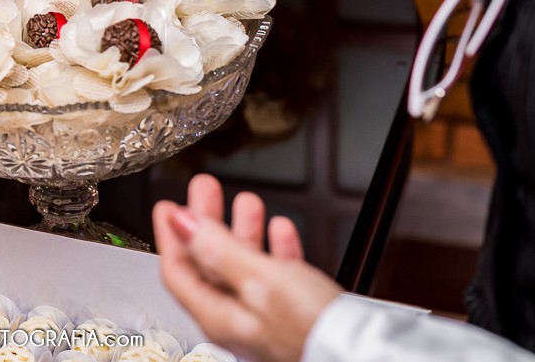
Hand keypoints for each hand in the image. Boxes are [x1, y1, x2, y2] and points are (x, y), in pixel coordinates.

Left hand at [153, 175, 341, 361]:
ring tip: (245, 200)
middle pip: (210, 263)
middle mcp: (238, 320)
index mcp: (218, 316)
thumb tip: (182, 224)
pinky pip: (278, 275)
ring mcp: (267, 317)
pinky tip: (281, 230)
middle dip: (206, 222)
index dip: (171, 235)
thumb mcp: (259, 279)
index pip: (178, 272)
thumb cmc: (313, 330)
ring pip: (244, 265)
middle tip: (204, 189)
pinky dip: (277, 248)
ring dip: (243, 229)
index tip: (167, 206)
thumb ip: (218, 250)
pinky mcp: (296, 314)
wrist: (367, 355)